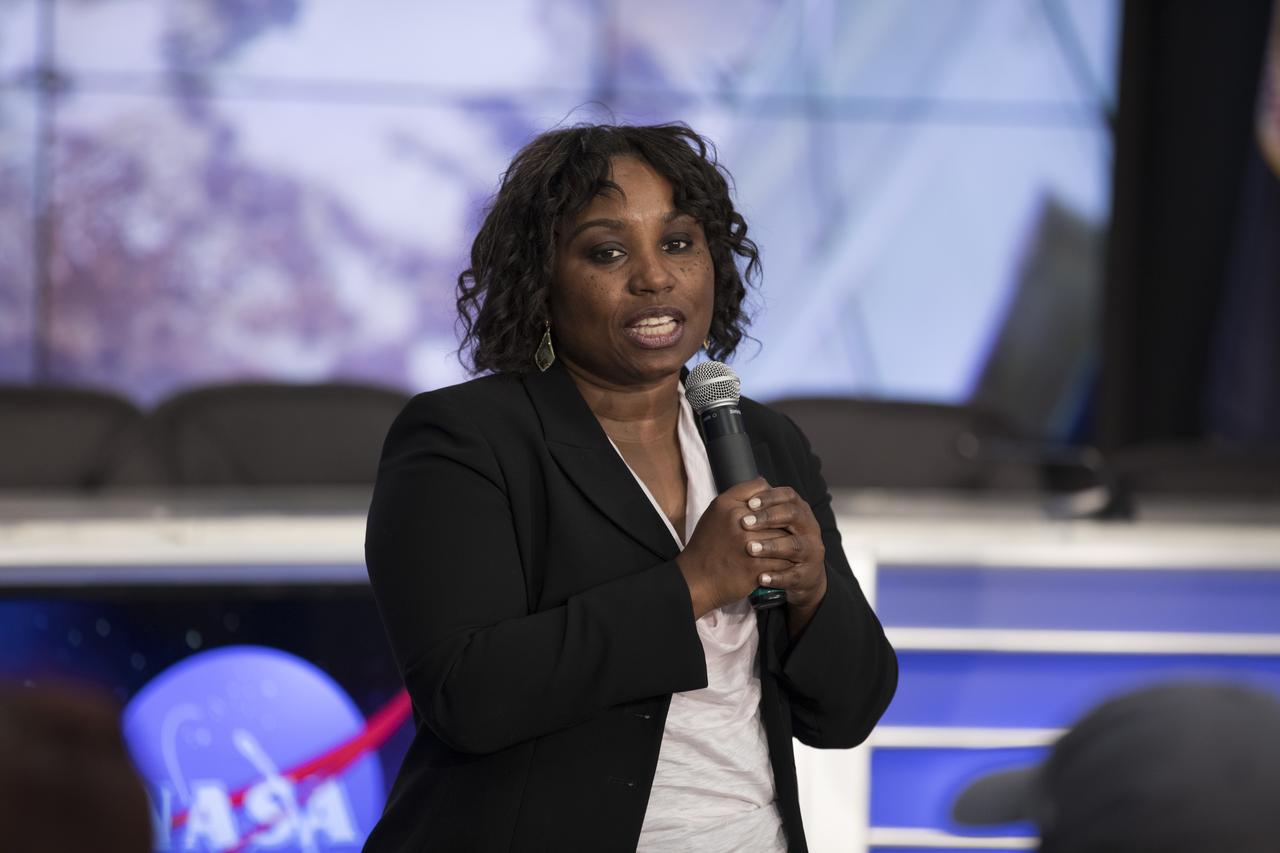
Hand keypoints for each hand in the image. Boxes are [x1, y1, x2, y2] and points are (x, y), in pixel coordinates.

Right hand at [676, 478, 790, 617]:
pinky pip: (782, 560)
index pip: (763, 491)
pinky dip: (786, 563)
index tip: (774, 512)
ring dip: (789, 544)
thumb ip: (739, 496)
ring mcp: (748, 544)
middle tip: (789, 531)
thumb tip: (767, 484)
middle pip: (777, 516)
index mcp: (727, 505)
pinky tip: (785, 563)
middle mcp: (738, 521)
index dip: (772, 502)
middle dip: (784, 524)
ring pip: (783, 538)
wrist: (695, 579)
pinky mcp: (755, 567)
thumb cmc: (707, 545)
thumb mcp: (715, 512)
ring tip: (790, 548)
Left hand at [740, 484, 827, 635]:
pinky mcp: (808, 575)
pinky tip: (760, 577)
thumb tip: (756, 480)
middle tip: (744, 523)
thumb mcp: (776, 523)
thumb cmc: (781, 542)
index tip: (749, 503)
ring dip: (771, 546)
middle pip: (793, 516)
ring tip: (750, 548)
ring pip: (794, 546)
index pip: (788, 496)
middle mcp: (809, 528)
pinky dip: (777, 577)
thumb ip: (765, 505)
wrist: (802, 576)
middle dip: (768, 518)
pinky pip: (794, 576)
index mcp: (800, 511)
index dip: (769, 498)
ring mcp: (811, 552)